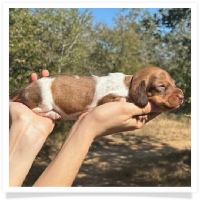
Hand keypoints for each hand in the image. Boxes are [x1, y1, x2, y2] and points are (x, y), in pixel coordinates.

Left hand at [9, 70, 53, 185]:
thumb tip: (11, 93)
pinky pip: (56, 103)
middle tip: (45, 72)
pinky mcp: (52, 113)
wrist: (28, 128)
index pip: (29, 89)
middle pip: (40, 90)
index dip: (31, 82)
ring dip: (51, 87)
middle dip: (42, 81)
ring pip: (49, 95)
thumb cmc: (16, 115)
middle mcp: (35, 105)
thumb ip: (11, 97)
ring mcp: (44, 109)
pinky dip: (57, 96)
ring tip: (52, 77)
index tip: (34, 74)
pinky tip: (59, 88)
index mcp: (25, 102)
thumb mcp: (9, 103)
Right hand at [70, 98, 161, 139]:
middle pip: (143, 106)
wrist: (88, 124)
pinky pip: (123, 104)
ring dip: (129, 98)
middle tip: (136, 92)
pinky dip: (121, 100)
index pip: (153, 110)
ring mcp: (124, 117)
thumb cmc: (107, 116)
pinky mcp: (116, 114)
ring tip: (124, 97)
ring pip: (132, 104)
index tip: (158, 90)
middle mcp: (132, 121)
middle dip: (141, 97)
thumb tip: (160, 106)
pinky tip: (116, 99)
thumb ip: (143, 107)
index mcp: (138, 121)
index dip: (157, 100)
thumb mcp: (127, 110)